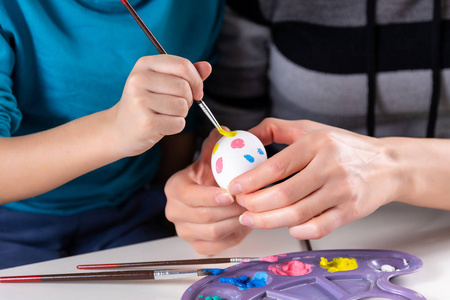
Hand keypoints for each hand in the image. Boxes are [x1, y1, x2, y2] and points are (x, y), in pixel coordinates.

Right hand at [108, 55, 211, 156]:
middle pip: (184, 87)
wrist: (119, 130)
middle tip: (176, 106)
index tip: (197, 91)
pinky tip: (161, 126)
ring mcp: (140, 101)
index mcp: (144, 64)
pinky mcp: (146, 122)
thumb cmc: (145, 104)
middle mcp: (139, 79)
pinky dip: (175, 126)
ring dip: (181, 114)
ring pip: (182, 106)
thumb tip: (207, 67)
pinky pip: (178, 123)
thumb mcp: (161, 83)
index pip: (182, 65)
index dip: (196, 80)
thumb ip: (185, 74)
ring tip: (165, 115)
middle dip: (188, 100)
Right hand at [165, 129, 251, 254]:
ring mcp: (184, 231)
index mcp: (175, 188)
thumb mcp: (211, 159)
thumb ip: (215, 145)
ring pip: (213, 232)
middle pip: (204, 216)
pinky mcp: (198, 246)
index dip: (211, 197)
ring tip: (249, 210)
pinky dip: (234, 235)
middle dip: (230, 210)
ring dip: (235, 221)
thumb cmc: (211, 177)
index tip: (231, 194)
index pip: (190, 196)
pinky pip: (219, 245)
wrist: (211, 198)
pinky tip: (242, 223)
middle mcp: (174, 211)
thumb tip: (225, 131)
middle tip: (249, 201)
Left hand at [228, 118, 407, 239]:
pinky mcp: (350, 211)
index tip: (234, 187)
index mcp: (317, 144)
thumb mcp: (311, 129)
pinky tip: (285, 226)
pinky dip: (298, 230)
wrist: (387, 165)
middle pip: (285, 194)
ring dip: (269, 220)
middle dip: (255, 203)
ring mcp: (342, 191)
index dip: (251, 180)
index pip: (278, 166)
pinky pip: (319, 227)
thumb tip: (245, 136)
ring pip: (298, 213)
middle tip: (240, 204)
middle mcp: (331, 167)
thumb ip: (276, 129)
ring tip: (250, 219)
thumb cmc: (344, 147)